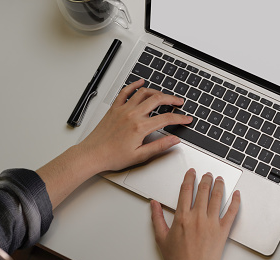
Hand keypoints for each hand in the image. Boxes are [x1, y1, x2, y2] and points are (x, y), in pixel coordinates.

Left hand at [77, 79, 192, 171]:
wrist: (92, 154)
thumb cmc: (113, 156)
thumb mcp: (140, 156)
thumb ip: (160, 146)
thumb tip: (174, 140)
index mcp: (140, 127)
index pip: (166, 118)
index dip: (180, 118)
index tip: (186, 119)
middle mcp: (132, 115)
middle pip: (157, 100)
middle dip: (172, 99)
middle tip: (179, 102)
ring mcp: (123, 109)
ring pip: (143, 92)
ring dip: (156, 92)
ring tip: (164, 95)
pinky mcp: (114, 108)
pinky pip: (125, 91)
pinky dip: (134, 85)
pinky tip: (140, 82)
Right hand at [151, 169, 240, 259]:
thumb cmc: (178, 259)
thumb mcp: (161, 238)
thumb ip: (157, 218)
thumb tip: (154, 204)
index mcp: (182, 217)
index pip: (186, 191)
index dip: (189, 178)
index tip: (191, 173)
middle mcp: (198, 217)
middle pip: (202, 191)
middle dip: (205, 179)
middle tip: (207, 174)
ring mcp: (211, 223)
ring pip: (217, 197)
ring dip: (218, 185)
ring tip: (219, 179)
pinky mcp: (222, 231)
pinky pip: (231, 212)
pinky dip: (235, 201)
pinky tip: (236, 194)